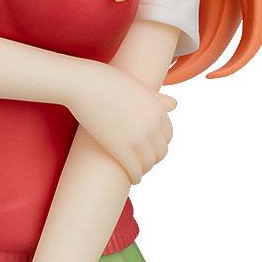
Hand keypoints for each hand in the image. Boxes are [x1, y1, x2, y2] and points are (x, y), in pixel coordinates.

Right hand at [69, 57, 176, 181]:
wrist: (86, 84)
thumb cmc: (108, 82)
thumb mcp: (138, 88)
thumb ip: (158, 98)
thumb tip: (175, 105)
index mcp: (158, 110)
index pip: (168, 135)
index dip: (160, 145)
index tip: (151, 149)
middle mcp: (152, 125)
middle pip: (161, 152)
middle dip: (153, 159)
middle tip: (143, 163)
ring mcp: (138, 138)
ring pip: (149, 163)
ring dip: (144, 169)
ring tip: (137, 171)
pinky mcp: (121, 148)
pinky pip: (135, 169)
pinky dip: (136, 177)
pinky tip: (133, 179)